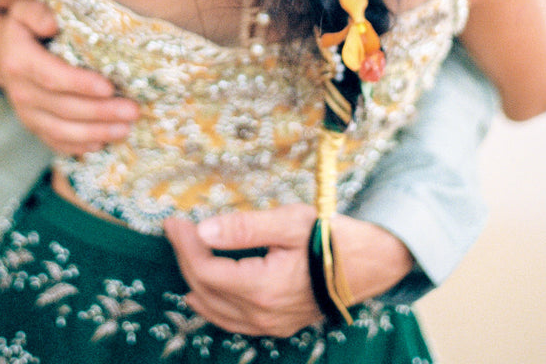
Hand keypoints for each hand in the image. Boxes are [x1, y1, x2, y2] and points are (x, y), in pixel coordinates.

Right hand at [0, 0, 139, 155]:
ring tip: (126, 129)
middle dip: (100, 112)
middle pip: (63, 108)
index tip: (109, 87)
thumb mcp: (23, 10)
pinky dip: (80, 146)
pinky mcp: (35, 127)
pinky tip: (104, 143)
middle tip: (133, 110)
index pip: (52, 77)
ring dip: (96, 132)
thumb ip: (36, 12)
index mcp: (19, 61)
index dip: (80, 84)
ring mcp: (27, 114)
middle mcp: (20, 92)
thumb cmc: (26, 28)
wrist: (4, 55)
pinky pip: (57, 142)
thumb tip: (52, 24)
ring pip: (62, 130)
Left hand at [165, 207, 413, 337]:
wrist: (372, 264)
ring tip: (182, 253)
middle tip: (175, 229)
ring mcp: (272, 325)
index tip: (174, 220)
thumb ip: (244, 227)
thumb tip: (203, 230)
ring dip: (194, 283)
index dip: (184, 245)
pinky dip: (212, 306)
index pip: (206, 271)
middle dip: (185, 259)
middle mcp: (264, 314)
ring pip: (216, 312)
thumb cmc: (331, 237)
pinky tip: (203, 292)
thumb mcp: (288, 222)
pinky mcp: (279, 326)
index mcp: (264, 288)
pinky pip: (234, 322)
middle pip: (206, 291)